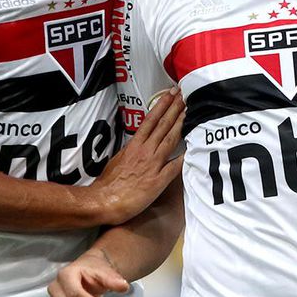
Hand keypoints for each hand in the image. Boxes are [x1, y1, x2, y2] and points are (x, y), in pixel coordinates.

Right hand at [90, 89, 183, 224]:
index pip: (150, 120)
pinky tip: (193, 148)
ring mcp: (153, 164)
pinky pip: (175, 167)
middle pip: (163, 125)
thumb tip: (136, 145)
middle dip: (174, 108)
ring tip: (189, 111)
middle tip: (184, 95)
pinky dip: (184, 157)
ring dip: (181, 124)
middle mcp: (145, 151)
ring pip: (170, 139)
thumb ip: (130, 151)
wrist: (104, 201)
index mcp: (134, 146)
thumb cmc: (108, 184)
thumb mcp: (117, 160)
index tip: (169, 95)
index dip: (161, 106)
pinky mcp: (158, 180)